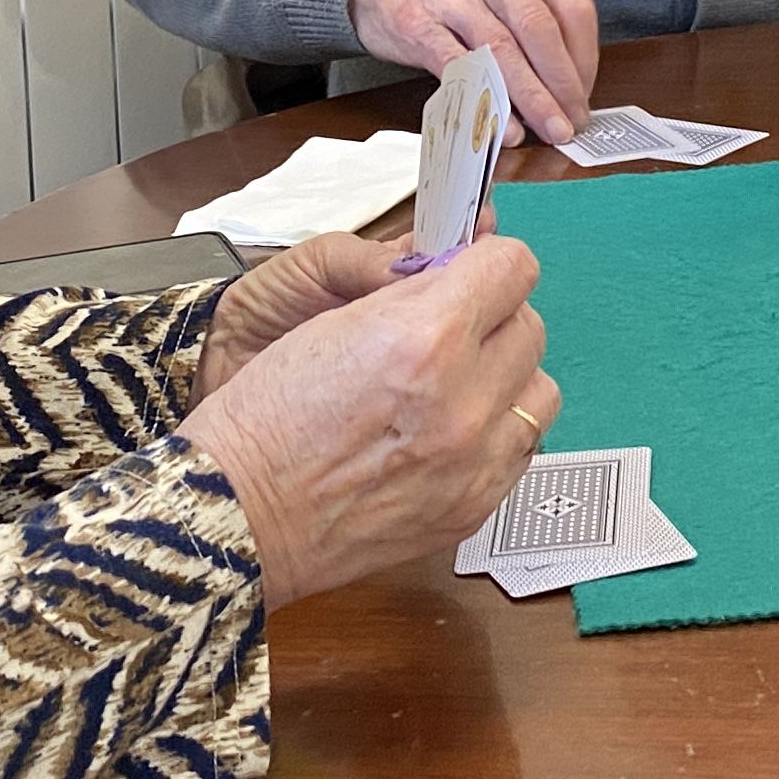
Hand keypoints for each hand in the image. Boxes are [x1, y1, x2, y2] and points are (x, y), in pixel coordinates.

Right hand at [179, 238, 555, 606]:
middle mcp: (463, 400)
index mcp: (426, 338)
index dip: (486, 264)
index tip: (468, 274)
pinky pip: (522, 449)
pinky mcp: (474, 506)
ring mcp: (474, 462)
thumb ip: (412, 292)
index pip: (513, 268)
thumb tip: (463, 271)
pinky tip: (448, 434)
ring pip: (539, 390)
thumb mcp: (331, 320)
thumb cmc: (266, 418)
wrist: (239, 514)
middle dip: (493, 319)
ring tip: (453, 387)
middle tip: (448, 331)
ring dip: (505, 379)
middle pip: (530, 326)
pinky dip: (495, 434)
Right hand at [351, 0, 599, 145]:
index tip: (583, 95)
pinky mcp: (417, 23)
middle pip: (539, 29)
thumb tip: (567, 87)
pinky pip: (459, 66)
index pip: (571, 8)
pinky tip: (502, 125)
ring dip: (531, 97)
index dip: (585, 58)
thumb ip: (533, 20)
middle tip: (573, 122)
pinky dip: (485, 99)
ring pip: (502, 49)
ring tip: (548, 129)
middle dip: (562, 83)